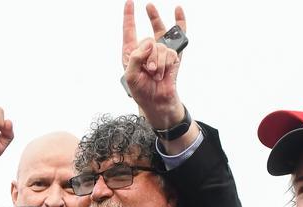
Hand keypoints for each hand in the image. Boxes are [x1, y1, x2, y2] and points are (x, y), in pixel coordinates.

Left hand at [122, 2, 189, 130]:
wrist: (157, 101)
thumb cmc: (141, 90)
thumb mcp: (131, 75)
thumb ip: (136, 57)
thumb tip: (149, 43)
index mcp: (131, 52)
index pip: (129, 30)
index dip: (129, 15)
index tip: (129, 1)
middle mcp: (146, 49)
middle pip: (148, 39)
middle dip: (149, 57)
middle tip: (149, 70)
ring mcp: (160, 51)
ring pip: (160, 46)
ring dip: (158, 64)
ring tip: (156, 75)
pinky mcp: (173, 56)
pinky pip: (171, 52)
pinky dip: (167, 63)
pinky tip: (166, 62)